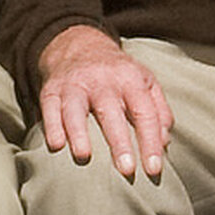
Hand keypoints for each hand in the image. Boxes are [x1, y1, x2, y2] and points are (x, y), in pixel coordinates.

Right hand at [37, 25, 174, 178]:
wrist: (78, 43)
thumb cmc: (117, 73)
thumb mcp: (145, 82)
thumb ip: (159, 112)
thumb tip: (164, 143)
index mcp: (130, 79)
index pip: (144, 112)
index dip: (150, 142)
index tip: (153, 170)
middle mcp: (102, 80)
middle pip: (111, 111)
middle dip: (119, 142)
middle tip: (127, 171)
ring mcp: (75, 84)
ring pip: (75, 108)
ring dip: (78, 132)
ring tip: (83, 157)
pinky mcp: (51, 90)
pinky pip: (49, 108)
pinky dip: (51, 126)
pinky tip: (55, 145)